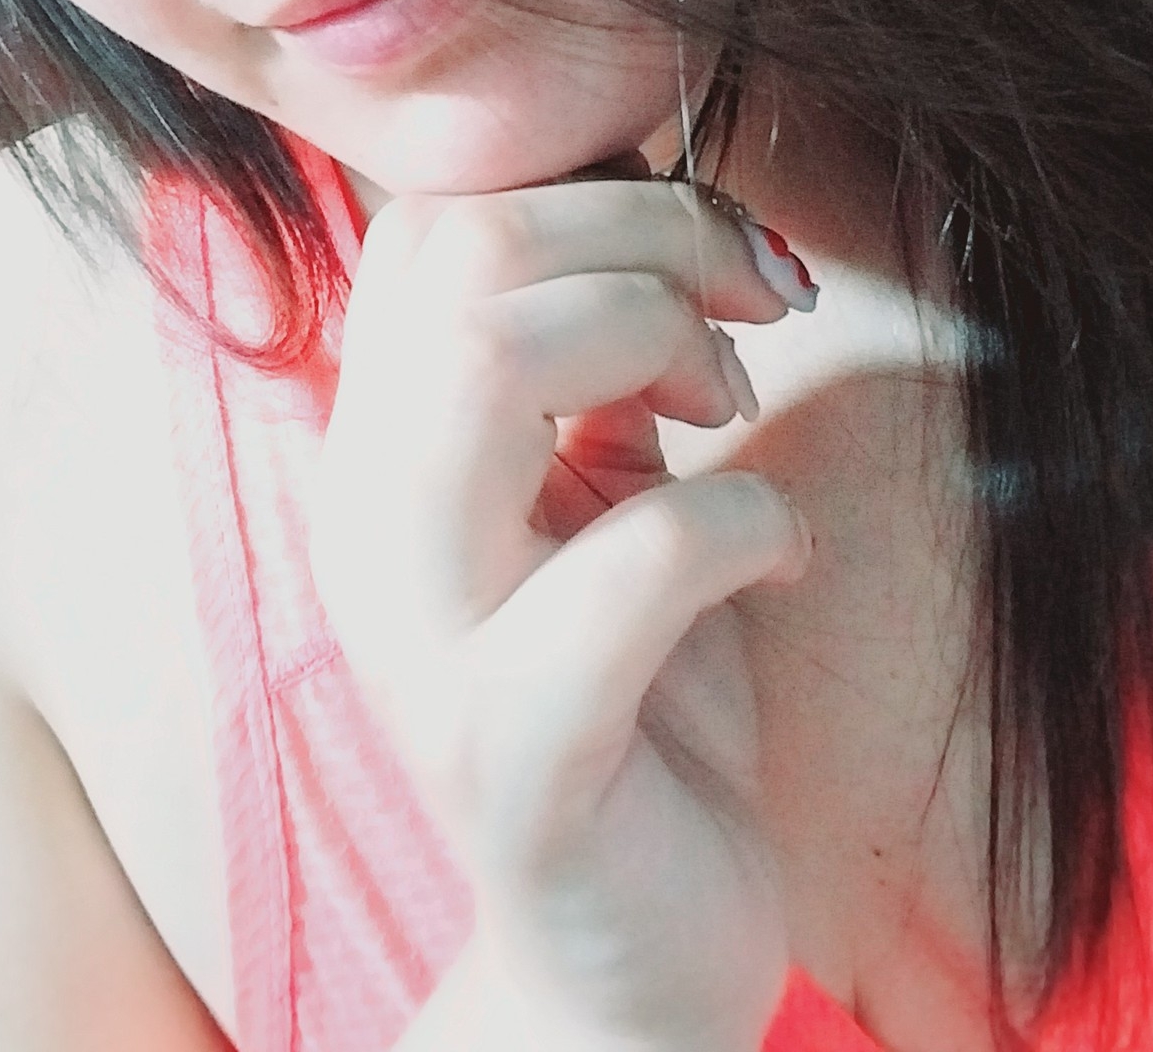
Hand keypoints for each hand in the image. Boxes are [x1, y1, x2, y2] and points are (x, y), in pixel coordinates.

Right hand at [308, 177, 813, 1051]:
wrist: (615, 960)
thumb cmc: (637, 703)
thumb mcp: (606, 501)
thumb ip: (599, 372)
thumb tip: (663, 218)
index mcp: (384, 446)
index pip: (431, 220)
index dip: (597, 192)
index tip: (723, 247)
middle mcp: (366, 520)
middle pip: (465, 255)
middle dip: (650, 238)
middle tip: (752, 310)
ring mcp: (423, 635)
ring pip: (490, 361)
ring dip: (664, 341)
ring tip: (731, 409)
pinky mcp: (512, 750)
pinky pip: (637, 558)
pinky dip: (751, 519)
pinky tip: (786, 555)